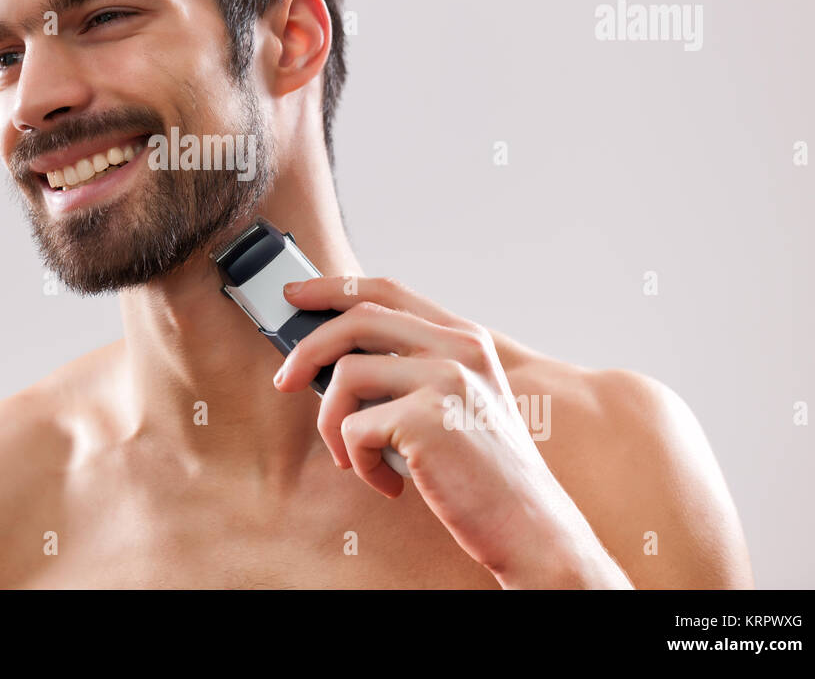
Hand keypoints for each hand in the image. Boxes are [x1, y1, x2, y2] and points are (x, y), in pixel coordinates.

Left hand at [276, 275, 631, 588]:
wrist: (529, 526)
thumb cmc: (481, 470)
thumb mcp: (456, 401)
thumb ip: (408, 369)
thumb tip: (325, 356)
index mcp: (464, 337)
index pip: (387, 290)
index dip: (334, 287)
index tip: (295, 295)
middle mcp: (459, 348)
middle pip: (357, 320)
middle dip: (307, 349)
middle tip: (284, 380)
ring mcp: (446, 379)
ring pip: (344, 376)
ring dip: (333, 425)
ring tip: (358, 459)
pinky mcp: (426, 418)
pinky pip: (353, 428)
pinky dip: (360, 462)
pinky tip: (389, 483)